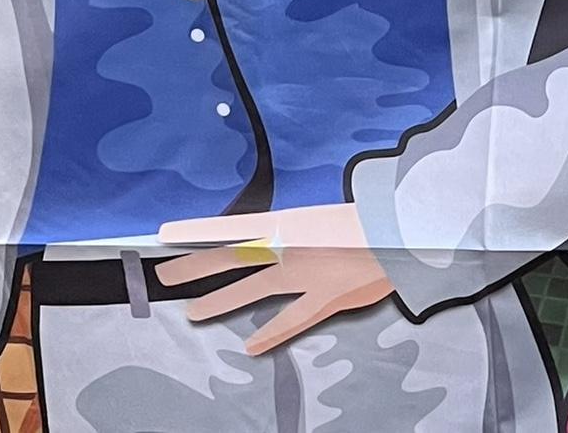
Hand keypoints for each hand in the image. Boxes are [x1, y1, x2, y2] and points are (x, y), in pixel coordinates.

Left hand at [154, 202, 392, 353]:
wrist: (402, 229)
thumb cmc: (365, 222)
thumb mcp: (322, 221)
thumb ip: (294, 233)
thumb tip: (271, 240)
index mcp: (289, 222)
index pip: (232, 227)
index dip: (198, 232)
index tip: (167, 235)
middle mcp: (290, 246)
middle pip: (233, 256)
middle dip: (197, 266)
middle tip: (165, 276)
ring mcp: (306, 274)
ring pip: (253, 287)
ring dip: (221, 300)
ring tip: (193, 311)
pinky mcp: (327, 297)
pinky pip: (293, 318)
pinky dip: (271, 332)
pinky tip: (250, 346)